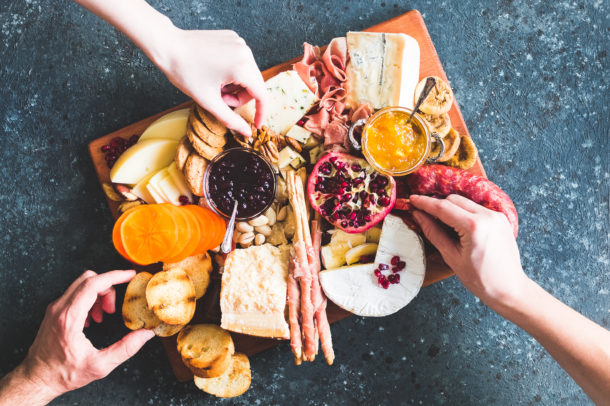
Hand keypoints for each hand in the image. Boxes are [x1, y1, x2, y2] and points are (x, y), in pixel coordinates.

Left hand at [18, 270, 153, 401]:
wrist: (37, 379)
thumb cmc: (64, 374)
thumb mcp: (100, 365)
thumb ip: (126, 348)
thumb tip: (146, 334)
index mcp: (69, 319)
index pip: (92, 284)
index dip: (114, 276)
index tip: (130, 275)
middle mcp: (59, 309)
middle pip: (88, 279)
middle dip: (107, 287)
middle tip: (113, 308)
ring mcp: (54, 308)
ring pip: (81, 284)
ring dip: (98, 294)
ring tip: (103, 315)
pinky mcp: (54, 311)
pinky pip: (75, 293)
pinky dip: (89, 299)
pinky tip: (92, 319)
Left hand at [154, 28, 267, 135]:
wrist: (168, 46)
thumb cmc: (185, 72)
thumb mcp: (209, 101)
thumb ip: (231, 119)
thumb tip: (247, 133)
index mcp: (242, 67)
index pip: (262, 95)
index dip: (261, 112)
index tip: (256, 124)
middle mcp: (245, 52)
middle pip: (255, 84)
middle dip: (241, 97)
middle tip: (221, 99)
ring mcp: (239, 42)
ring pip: (248, 73)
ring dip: (236, 85)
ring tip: (216, 85)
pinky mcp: (233, 38)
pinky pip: (241, 61)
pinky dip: (232, 72)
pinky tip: (215, 72)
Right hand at [410, 194, 527, 306]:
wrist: (509, 288)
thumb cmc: (480, 279)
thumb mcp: (452, 257)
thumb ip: (433, 233)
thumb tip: (418, 216)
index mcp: (474, 227)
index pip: (443, 207)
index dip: (424, 203)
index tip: (412, 199)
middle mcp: (487, 216)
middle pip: (454, 200)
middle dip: (437, 205)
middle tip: (425, 216)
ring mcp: (496, 216)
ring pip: (465, 202)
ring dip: (451, 208)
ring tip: (443, 224)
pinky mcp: (501, 219)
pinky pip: (476, 208)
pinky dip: (464, 213)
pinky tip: (459, 227)